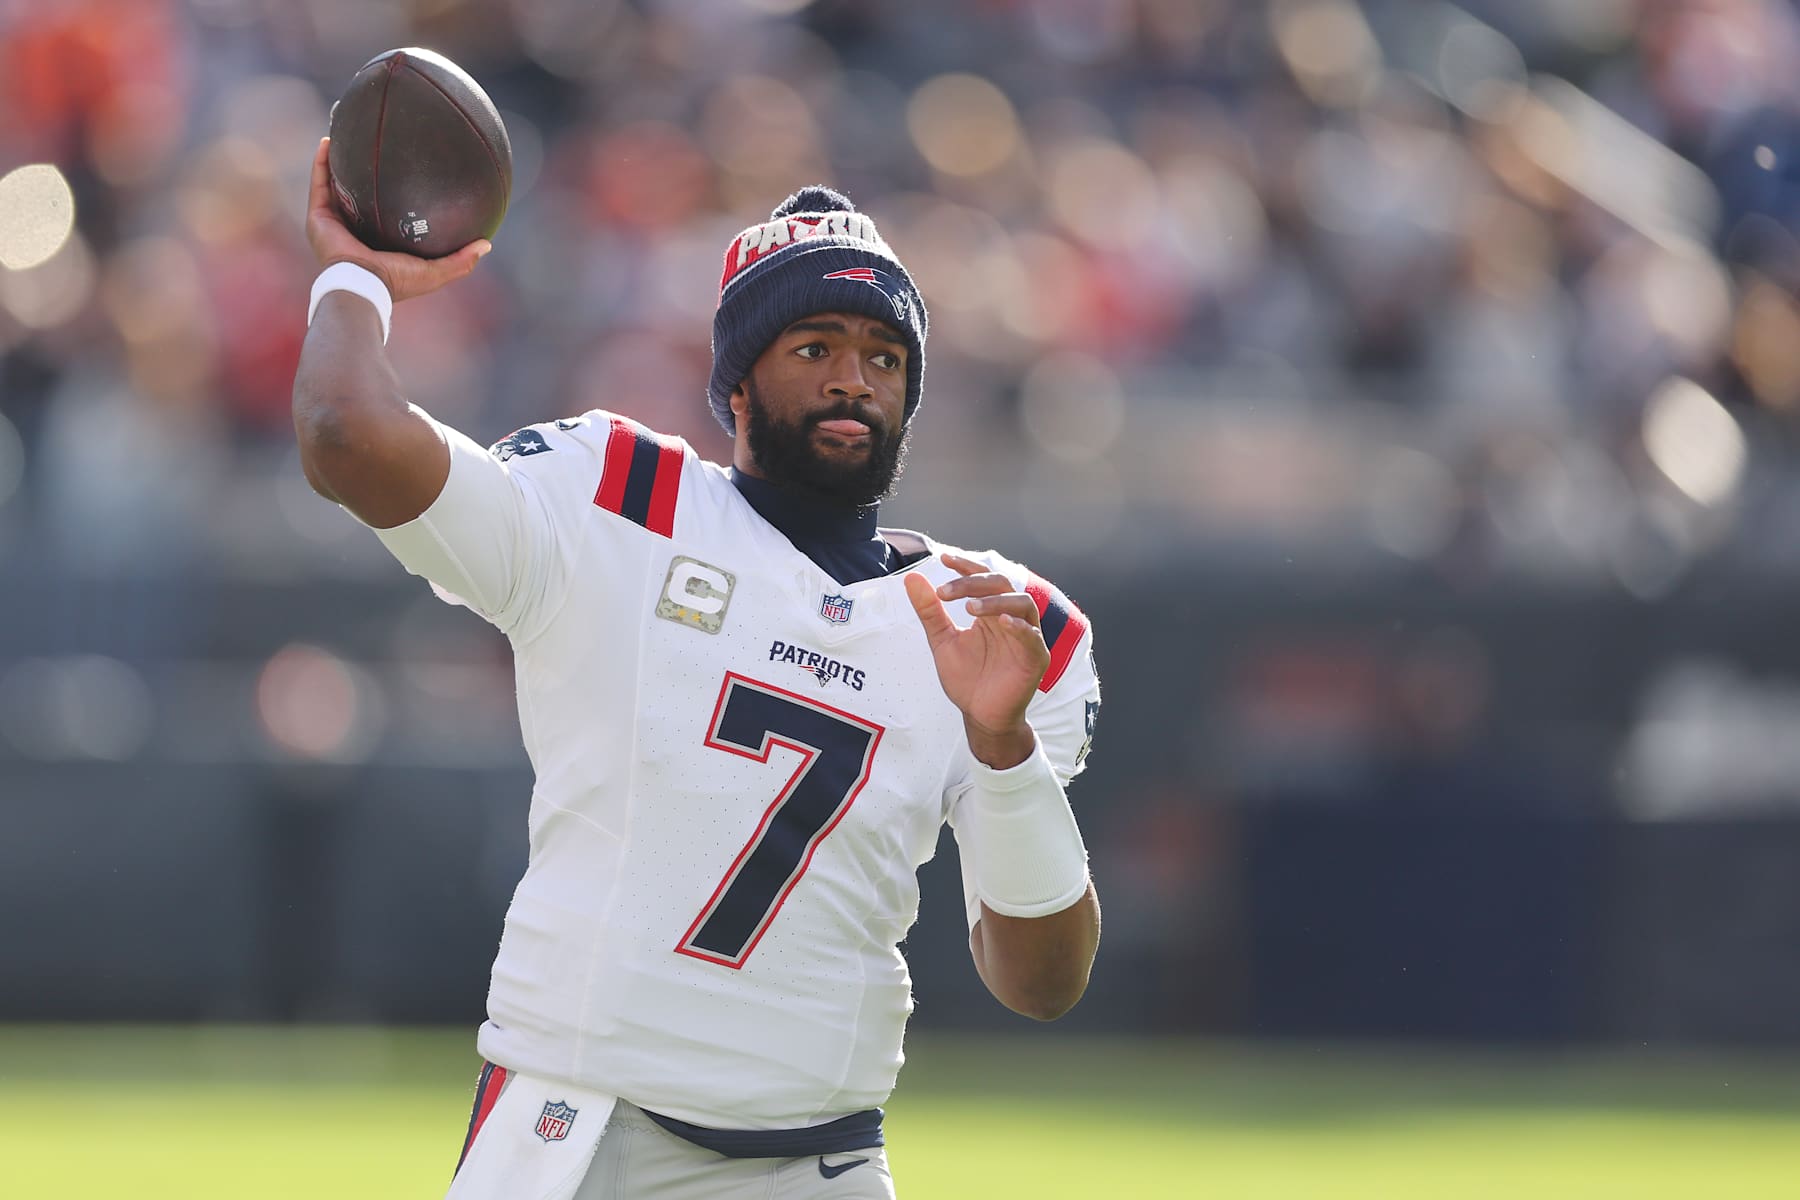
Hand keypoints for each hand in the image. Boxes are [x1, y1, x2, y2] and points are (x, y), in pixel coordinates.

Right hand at [305, 136, 489, 301]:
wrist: (363, 284)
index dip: (393, 195)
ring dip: (338, 162)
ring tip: (346, 135)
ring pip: (334, 185)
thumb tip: (487, 244)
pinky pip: (319, 183)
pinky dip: (322, 163)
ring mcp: (334, 223)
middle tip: (376, 149)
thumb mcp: (436, 271)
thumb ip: (461, 260)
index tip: (406, 173)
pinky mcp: (318, 217)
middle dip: (363, 174)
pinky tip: (329, 141)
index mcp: (378, 242)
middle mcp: (355, 231)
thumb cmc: (398, 281)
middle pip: (358, 195)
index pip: (385, 215)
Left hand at [904, 553, 1049, 767]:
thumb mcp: (942, 641)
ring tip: (969, 607)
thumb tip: (912, 579)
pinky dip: (1020, 626)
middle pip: (1001, 585)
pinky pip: (1033, 636)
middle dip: (973, 583)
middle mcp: (1011, 619)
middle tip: (946, 592)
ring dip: (996, 601)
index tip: (944, 560)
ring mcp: (1027, 637)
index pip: (983, 579)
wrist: (979, 714)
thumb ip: (930, 611)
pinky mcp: (1036, 658)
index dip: (966, 567)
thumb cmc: (966, 679)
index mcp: (991, 612)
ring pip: (1022, 604)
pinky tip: (1003, 623)